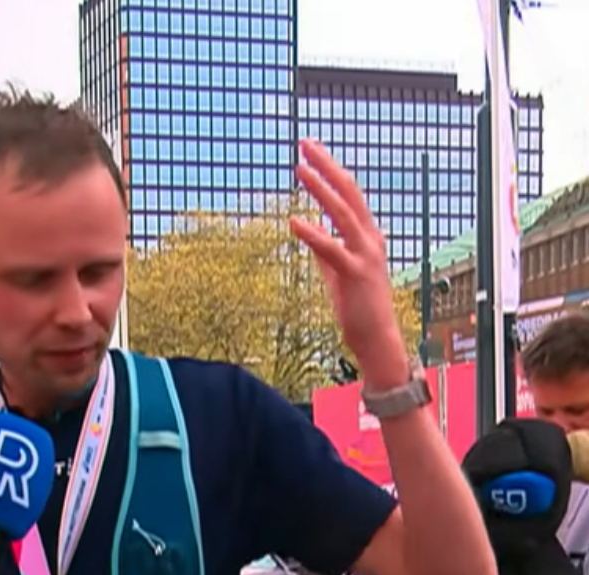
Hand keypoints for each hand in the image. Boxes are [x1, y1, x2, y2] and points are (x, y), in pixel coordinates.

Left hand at [288, 140, 408, 383]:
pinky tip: (293, 221)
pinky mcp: (355, 274)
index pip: (348, 194)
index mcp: (366, 234)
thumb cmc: (356, 304)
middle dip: (327, 166)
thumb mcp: (336, 270)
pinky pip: (332, 250)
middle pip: (348, 193)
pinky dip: (313, 234)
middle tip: (305, 144)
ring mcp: (365, 254)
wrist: (375, 336)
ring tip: (299, 170)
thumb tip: (308, 229)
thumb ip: (325, 248)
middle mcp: (370, 238)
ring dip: (320, 190)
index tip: (310, 151)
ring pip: (343, 214)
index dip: (330, 171)